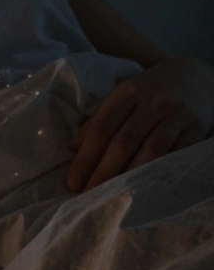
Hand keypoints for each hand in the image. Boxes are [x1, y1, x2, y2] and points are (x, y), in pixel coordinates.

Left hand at [67, 57, 213, 191]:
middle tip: (89, 193)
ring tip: (113, 193)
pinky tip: (143, 185)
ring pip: (151, 150)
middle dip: (103, 171)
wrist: (197, 76)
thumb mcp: (122, 96)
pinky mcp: (197, 127)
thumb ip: (98, 120)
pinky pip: (176, 154)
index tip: (73, 181)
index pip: (102, 128)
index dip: (86, 158)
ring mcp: (178, 114)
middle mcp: (154, 101)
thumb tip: (73, 149)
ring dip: (129, 175)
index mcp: (129, 92)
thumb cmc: (150, 91)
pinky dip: (158, 171)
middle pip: (124, 142)